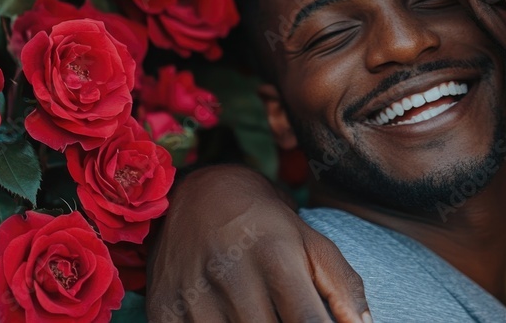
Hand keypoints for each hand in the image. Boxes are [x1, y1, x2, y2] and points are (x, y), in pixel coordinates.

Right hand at [146, 164, 371, 322]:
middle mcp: (232, 274)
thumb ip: (342, 285)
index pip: (309, 322)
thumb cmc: (267, 225)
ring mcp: (194, 296)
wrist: (197, 195)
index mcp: (276, 256)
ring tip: (262, 315)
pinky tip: (230, 320)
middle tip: (286, 317)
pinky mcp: (164, 312)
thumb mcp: (310, 242)